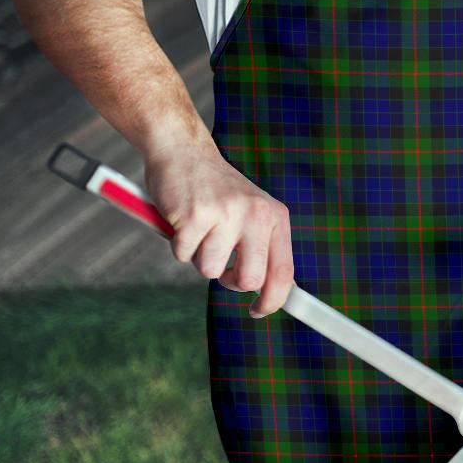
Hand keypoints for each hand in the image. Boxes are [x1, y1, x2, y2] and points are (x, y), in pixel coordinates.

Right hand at [144, 142, 293, 318]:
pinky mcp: (195, 216)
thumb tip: (269, 292)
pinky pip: (183, 255)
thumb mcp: (251, 212)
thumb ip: (262, 247)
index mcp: (275, 216)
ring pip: (210, 270)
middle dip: (230, 281)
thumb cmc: (216, 190)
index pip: (284, 271)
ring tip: (200, 228)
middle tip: (220, 265)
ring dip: (199, 256)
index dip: (273, 300)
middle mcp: (256, 214)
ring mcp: (226, 214)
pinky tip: (183, 219)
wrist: (183, 150)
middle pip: (250, 280)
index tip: (259, 311)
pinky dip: (178, 244)